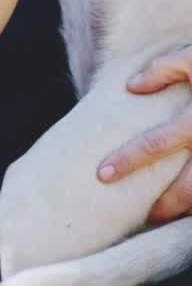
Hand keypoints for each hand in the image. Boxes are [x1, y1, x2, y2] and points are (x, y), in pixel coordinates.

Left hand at [97, 47, 191, 222]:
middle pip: (187, 189)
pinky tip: (191, 208)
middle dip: (163, 208)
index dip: (128, 162)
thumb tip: (132, 87)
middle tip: (142, 218)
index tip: (103, 174)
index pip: (155, 146)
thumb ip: (164, 68)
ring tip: (169, 217)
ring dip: (189, 212)